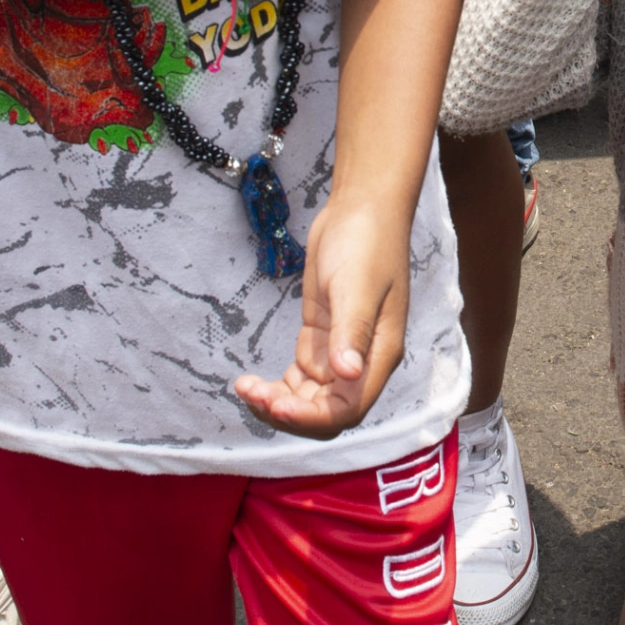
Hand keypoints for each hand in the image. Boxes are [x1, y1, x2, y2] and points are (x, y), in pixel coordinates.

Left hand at [232, 195, 409, 436]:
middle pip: (326, 412)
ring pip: (310, 398)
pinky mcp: (323, 336)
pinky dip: (278, 386)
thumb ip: (351, 332)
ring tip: (246, 388)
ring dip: (278, 402)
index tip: (276, 404)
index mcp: (378, 355)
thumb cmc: (367, 242)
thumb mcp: (355, 287)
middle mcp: (361, 361)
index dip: (311, 417)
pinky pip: (301, 377)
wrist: (362, 208)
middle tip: (253, 395)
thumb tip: (348, 373)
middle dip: (289, 413)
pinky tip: (254, 379)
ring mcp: (341, 349)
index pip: (347, 410)